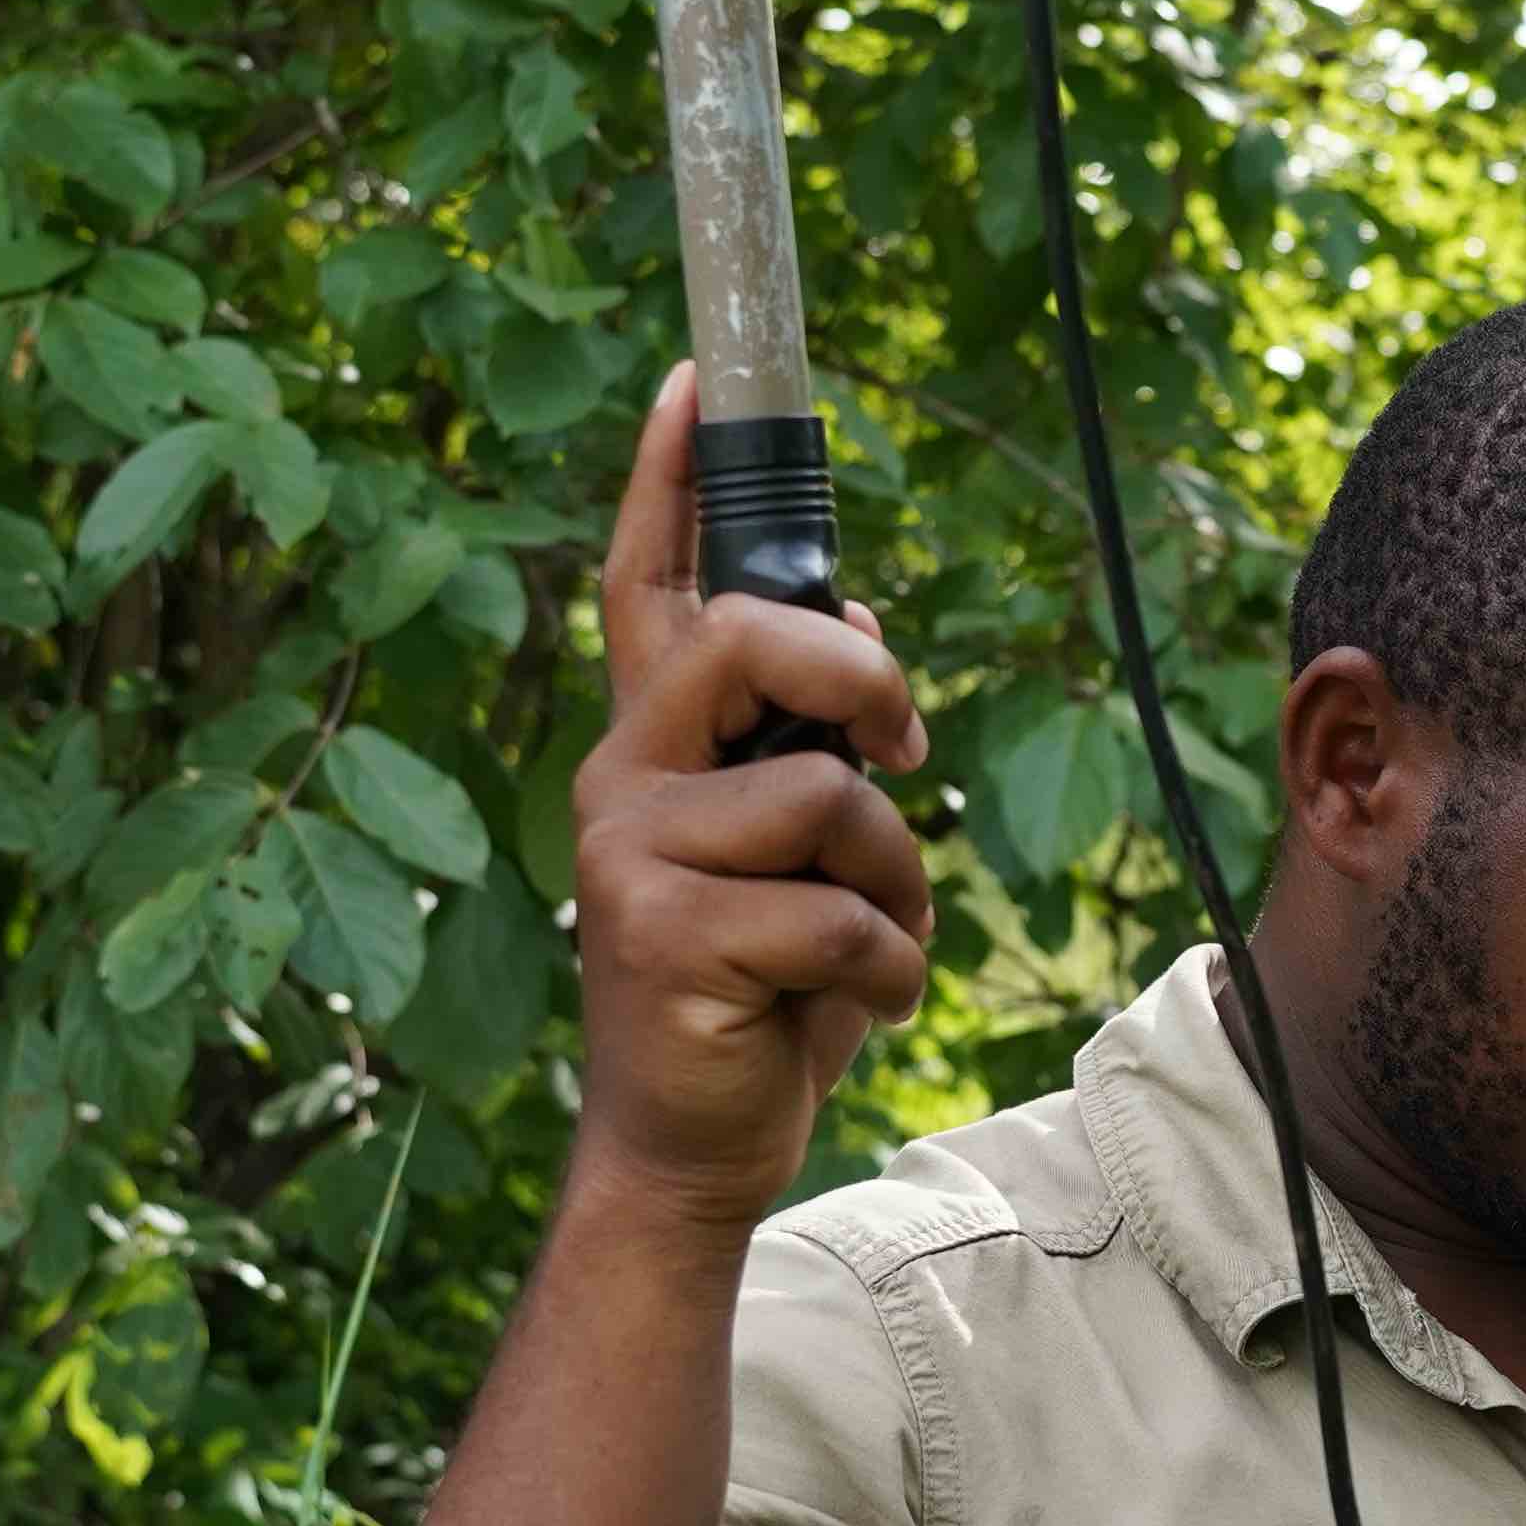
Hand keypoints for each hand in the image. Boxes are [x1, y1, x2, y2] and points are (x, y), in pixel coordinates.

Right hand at [560, 365, 937, 1237]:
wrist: (691, 1145)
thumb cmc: (757, 990)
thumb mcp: (796, 856)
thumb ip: (808, 745)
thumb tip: (861, 620)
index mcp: (653, 746)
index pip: (650, 584)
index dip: (671, 481)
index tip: (698, 380)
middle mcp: (620, 778)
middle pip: (747, 638)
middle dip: (860, 676)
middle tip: (905, 744)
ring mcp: (629, 856)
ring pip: (828, 794)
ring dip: (897, 878)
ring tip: (868, 943)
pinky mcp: (662, 937)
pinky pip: (839, 913)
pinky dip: (888, 969)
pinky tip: (853, 1008)